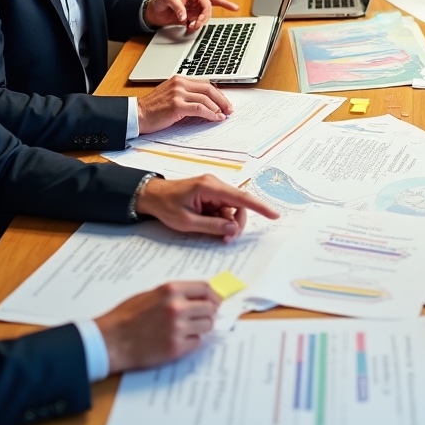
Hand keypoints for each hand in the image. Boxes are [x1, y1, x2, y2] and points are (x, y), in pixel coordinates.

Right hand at [95, 281, 220, 373]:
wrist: (111, 340)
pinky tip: (178, 340)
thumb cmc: (126, 316)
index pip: (206, 288)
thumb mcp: (150, 294)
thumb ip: (175, 294)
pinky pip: (197, 342)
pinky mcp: (176, 347)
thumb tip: (198, 296)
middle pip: (210, 308)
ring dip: (201, 327)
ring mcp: (178, 328)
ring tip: (186, 329)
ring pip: (207, 326)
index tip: (216, 301)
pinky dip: (191, 341)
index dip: (214, 295)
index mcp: (171, 290)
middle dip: (208, 313)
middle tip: (201, 317)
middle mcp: (177, 307)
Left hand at [135, 173, 278, 240]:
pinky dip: (220, 219)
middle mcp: (215, 185)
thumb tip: (233, 230)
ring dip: (227, 223)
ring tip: (215, 234)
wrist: (151, 195)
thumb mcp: (187, 222)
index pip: (241, 198)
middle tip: (226, 240)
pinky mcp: (210, 194)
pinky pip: (223, 208)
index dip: (259, 207)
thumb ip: (212, 226)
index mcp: (210, 188)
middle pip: (238, 206)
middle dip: (236, 224)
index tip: (274, 215)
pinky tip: (210, 226)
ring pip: (231, 209)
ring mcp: (213, 189)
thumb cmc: (165, 206)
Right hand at [137, 76, 233, 133]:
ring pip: (206, 98)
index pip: (204, 83)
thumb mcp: (170, 95)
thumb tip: (206, 103)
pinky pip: (199, 108)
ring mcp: (178, 94)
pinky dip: (210, 113)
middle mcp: (179, 84)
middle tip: (229, 109)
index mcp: (179, 79)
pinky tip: (215, 118)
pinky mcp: (177, 105)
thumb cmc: (153, 109)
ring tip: (223, 115)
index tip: (224, 102)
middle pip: (209, 89)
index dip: (217, 93)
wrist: (137, 114)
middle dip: (222, 100)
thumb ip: (186, 95)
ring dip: (218, 108)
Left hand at [144, 0, 238, 32]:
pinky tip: (190, 28)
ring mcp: (194, 10)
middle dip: (204, 18)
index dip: (219, 4)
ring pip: (205, 17)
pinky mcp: (191, 18)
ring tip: (190, 27)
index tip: (232, 8)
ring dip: (200, 23)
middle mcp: (196, 1)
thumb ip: (177, 6)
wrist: (154, 12)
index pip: (207, 0)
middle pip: (209, 9)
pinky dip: (197, 27)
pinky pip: (199, 22)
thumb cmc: (160, 1)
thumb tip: (185, 16)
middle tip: (196, 25)